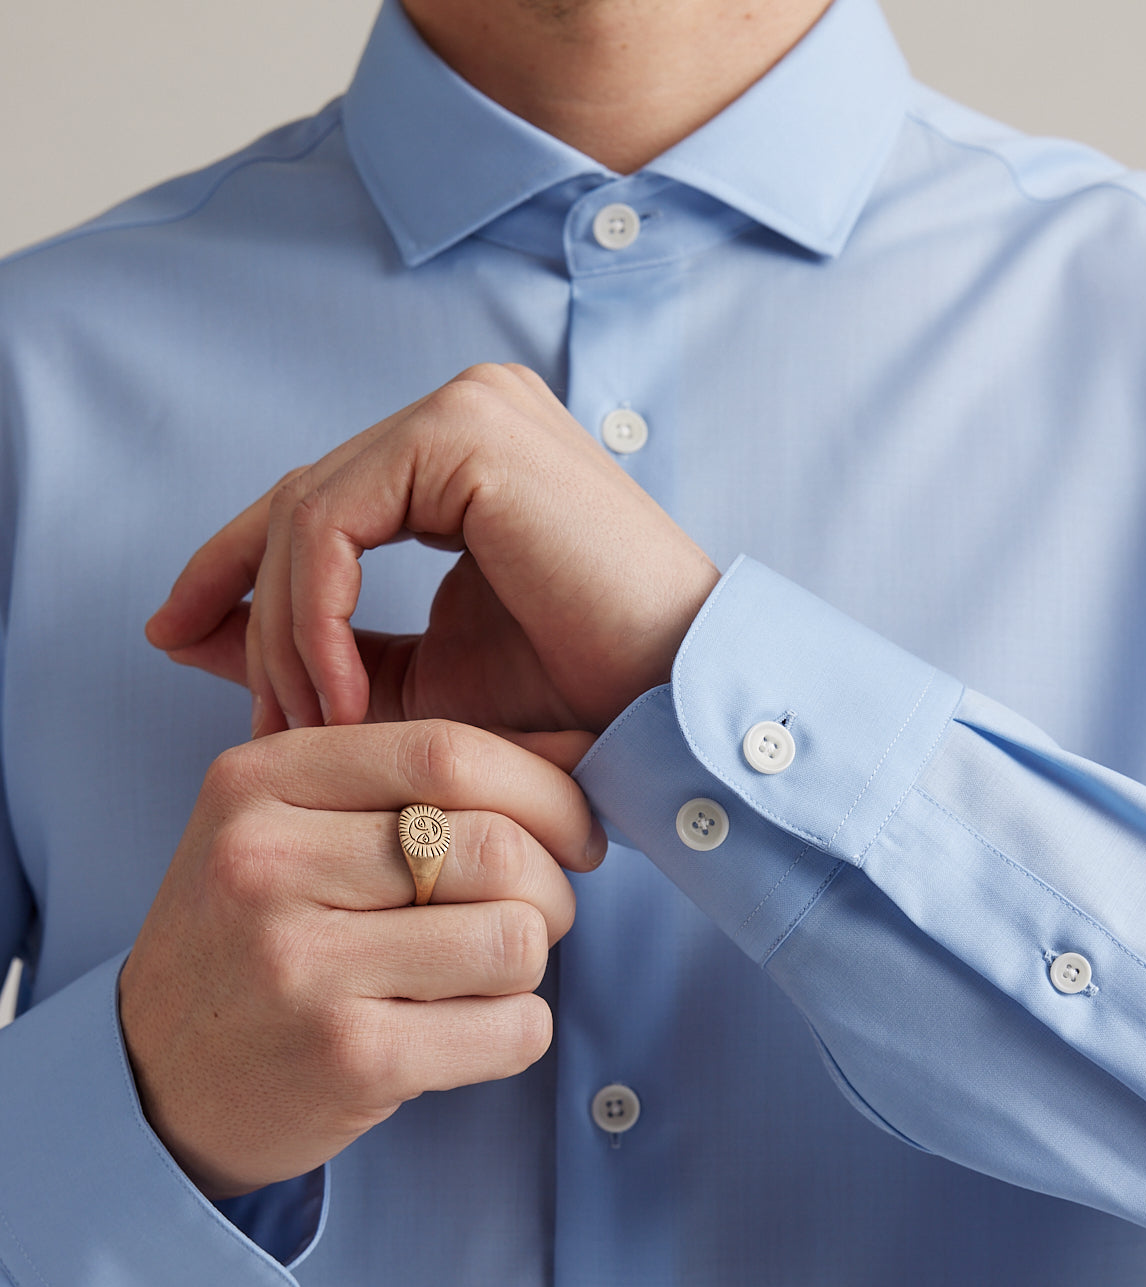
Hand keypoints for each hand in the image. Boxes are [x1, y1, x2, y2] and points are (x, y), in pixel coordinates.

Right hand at [119, 719, 602, 1198]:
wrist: (153, 1079)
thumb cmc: (252, 937)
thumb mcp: (298, 826)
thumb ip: (422, 778)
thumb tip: (583, 743)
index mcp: (258, 781)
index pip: (446, 753)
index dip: (545, 789)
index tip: (577, 832)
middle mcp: (267, 864)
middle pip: (494, 847)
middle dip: (551, 885)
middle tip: (535, 914)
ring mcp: (302, 967)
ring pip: (514, 939)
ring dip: (528, 962)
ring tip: (482, 974)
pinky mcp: (347, 1060)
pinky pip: (512, 1029)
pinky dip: (518, 1030)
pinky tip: (467, 1030)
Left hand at [146, 364, 720, 735]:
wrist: (679, 707)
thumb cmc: (577, 703)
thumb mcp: (422, 680)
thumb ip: (326, 647)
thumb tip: (193, 634)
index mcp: (464, 455)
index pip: (320, 500)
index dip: (236, 570)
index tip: (175, 637)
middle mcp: (466, 410)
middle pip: (301, 505)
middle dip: (248, 614)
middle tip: (246, 722)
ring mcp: (469, 409)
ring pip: (306, 513)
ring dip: (284, 634)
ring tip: (302, 729)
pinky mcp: (467, 434)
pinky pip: (335, 522)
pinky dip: (313, 615)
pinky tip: (332, 697)